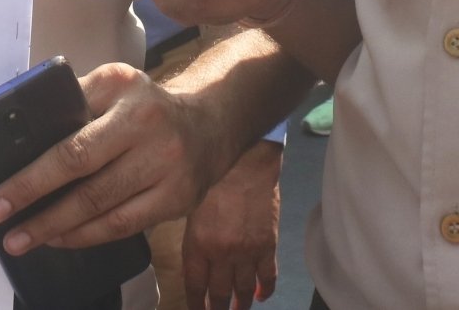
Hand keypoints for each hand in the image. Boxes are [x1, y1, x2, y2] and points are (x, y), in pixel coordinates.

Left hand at [0, 63, 224, 255]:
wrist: (209, 121)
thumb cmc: (145, 104)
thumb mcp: (112, 83)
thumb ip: (74, 99)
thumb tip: (21, 133)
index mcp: (124, 92)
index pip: (71, 144)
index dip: (32, 178)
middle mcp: (150, 128)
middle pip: (86, 180)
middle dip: (38, 209)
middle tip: (4, 228)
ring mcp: (168, 167)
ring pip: (105, 209)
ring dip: (59, 229)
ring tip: (26, 240)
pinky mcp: (179, 198)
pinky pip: (126, 225)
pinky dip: (90, 235)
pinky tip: (63, 238)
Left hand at [182, 140, 282, 309]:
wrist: (246, 163)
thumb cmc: (212, 178)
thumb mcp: (189, 207)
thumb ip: (192, 236)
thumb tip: (195, 256)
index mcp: (197, 245)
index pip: (194, 286)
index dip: (195, 304)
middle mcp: (221, 255)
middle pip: (218, 293)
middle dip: (217, 309)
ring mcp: (247, 252)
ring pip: (243, 289)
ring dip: (240, 304)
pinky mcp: (268, 246)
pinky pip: (268, 276)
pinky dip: (265, 289)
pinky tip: (262, 296)